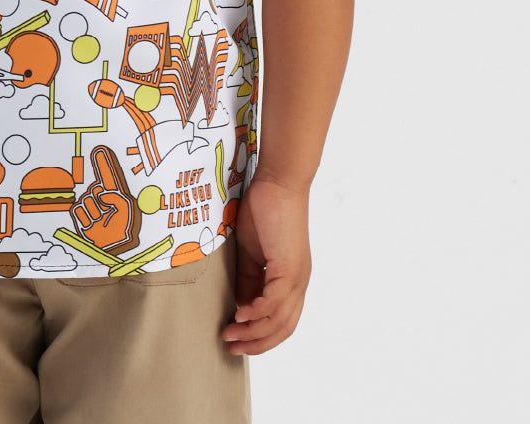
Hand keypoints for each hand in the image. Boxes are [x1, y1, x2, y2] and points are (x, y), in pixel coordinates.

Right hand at [71, 144, 141, 253]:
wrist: (116, 251)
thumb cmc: (125, 229)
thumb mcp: (127, 209)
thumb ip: (116, 197)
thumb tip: (100, 193)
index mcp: (116, 195)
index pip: (108, 175)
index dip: (104, 162)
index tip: (99, 149)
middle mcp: (102, 199)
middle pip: (94, 188)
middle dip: (99, 199)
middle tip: (107, 211)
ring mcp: (92, 209)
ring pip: (85, 200)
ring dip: (94, 211)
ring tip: (102, 221)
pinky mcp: (83, 219)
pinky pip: (78, 210)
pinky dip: (85, 217)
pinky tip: (93, 225)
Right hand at [222, 173, 311, 355]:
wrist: (279, 182)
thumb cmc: (264, 209)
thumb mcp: (251, 252)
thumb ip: (247, 279)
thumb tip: (240, 306)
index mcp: (290, 279)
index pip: (280, 320)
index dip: (259, 335)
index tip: (235, 340)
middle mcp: (298, 283)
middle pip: (283, 329)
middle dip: (256, 343)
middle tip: (231, 347)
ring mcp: (297, 277)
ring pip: (280, 320)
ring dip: (254, 332)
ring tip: (230, 335)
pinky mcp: (290, 267)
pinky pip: (274, 302)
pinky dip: (257, 313)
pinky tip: (239, 315)